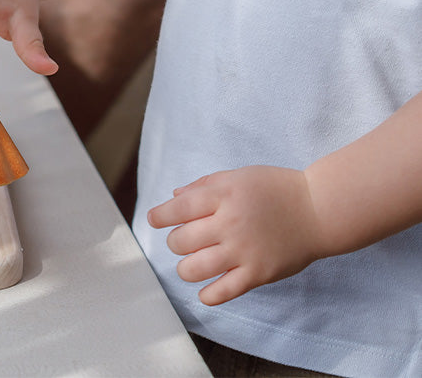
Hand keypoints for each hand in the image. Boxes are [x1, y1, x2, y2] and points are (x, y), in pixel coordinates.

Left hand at [147, 166, 324, 304]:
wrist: (318, 210)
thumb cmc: (275, 189)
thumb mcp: (237, 176)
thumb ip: (204, 186)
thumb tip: (174, 198)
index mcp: (222, 196)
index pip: (179, 209)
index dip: (160, 215)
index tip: (154, 219)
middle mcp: (229, 224)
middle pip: (182, 240)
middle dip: (175, 241)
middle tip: (182, 240)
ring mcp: (244, 251)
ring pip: (196, 268)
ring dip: (185, 268)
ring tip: (189, 263)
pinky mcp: (258, 273)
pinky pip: (224, 291)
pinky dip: (208, 295)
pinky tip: (204, 291)